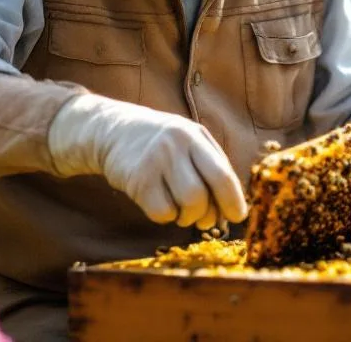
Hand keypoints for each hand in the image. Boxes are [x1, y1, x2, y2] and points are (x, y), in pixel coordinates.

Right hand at [47, 93, 247, 228]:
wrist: (112, 131)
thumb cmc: (162, 143)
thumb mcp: (189, 141)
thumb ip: (211, 166)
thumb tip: (232, 206)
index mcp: (195, 136)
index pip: (222, 173)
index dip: (233, 200)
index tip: (238, 216)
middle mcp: (176, 146)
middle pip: (203, 194)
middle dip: (208, 215)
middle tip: (205, 220)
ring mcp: (154, 161)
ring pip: (185, 205)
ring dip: (187, 217)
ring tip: (181, 210)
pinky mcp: (136, 179)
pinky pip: (161, 212)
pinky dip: (166, 216)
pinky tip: (161, 203)